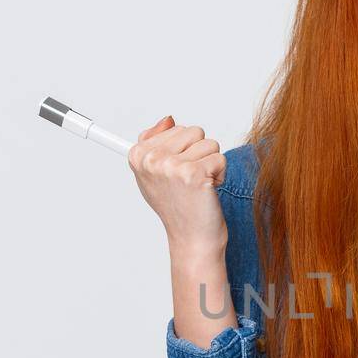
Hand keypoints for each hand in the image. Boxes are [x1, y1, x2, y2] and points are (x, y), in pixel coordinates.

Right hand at [128, 116, 228, 257]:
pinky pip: (219, 158)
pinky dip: (220, 174)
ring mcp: (170, 166)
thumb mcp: (157, 173)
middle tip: (190, 180)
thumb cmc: (177, 206)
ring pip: (209, 143)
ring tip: (199, 185)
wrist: (192, 238)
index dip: (183, 151)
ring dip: (211, 164)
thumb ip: (157, 143)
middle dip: (199, 154)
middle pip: (192, 131)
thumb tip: (168, 119)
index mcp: (138, 155)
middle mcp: (151, 159)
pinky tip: (208, 191)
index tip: (176, 172)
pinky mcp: (193, 174)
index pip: (174, 128)